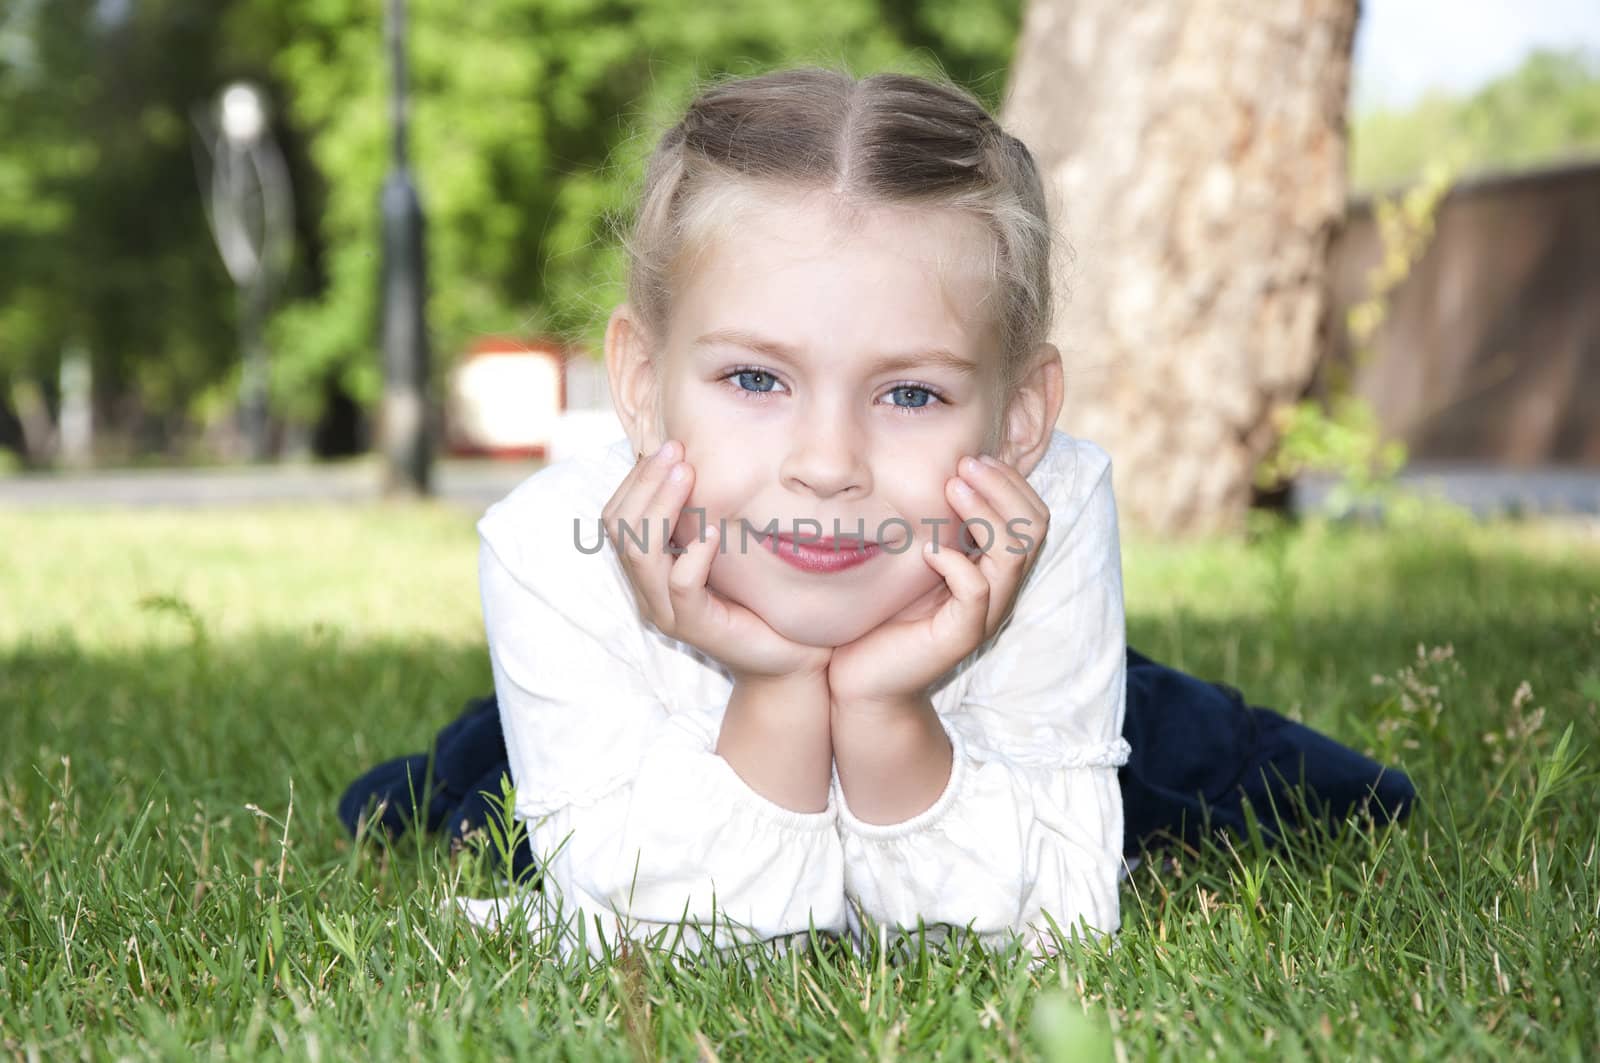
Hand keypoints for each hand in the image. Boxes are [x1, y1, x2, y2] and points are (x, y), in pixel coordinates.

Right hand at [602, 440, 832, 682]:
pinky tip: (714, 532)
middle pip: (618, 528)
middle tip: (676, 450)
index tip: (669, 446)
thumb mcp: (728, 548)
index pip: (617, 515)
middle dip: (644, 482)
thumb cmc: (759, 598)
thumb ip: (706, 516)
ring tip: (688, 474)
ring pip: (640, 553)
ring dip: (661, 506)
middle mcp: (648, 589)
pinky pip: (681, 586)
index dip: (636, 478)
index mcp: (649, 568)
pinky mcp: (696, 627)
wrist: (790, 657)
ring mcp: (668, 611)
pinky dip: (693, 554)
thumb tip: (701, 460)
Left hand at [827, 453, 1049, 710]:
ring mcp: (983, 615)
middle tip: (966, 464)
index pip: (1033, 516)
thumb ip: (935, 523)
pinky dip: (957, 564)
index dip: (1011, 481)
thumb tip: (939, 470)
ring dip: (985, 514)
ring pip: (1012, 556)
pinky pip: (977, 594)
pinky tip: (929, 550)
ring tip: (952, 488)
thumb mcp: (914, 557)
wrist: (861, 676)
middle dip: (1003, 487)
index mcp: (995, 568)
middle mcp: (999, 590)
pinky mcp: (959, 638)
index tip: (974, 458)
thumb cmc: (885, 612)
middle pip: (1034, 529)